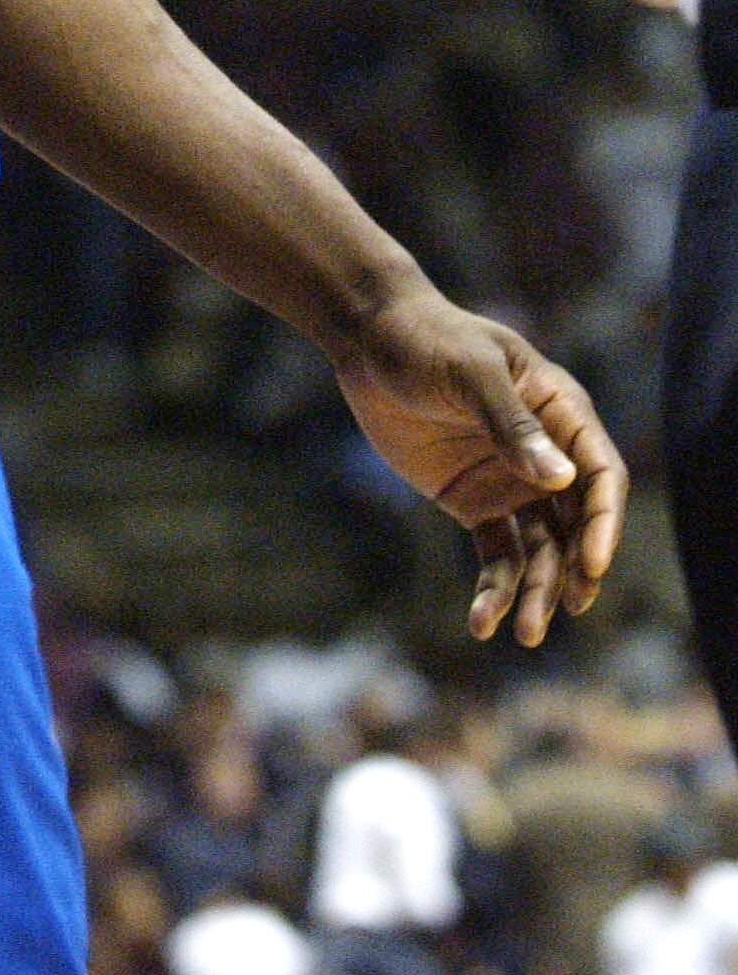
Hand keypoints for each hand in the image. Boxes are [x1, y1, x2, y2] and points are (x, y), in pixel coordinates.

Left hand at [333, 283, 625, 646]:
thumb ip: (512, 424)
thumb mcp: (471, 373)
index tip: (592, 563)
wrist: (371, 341)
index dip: (602, 521)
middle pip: (575, 523)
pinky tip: (482, 622)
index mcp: (560, 413)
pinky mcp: (474, 504)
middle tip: (567, 607)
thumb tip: (561, 478)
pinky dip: (495, 591)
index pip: (598, 475)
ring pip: (540, 550)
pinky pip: (496, 556)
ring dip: (538, 591)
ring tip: (525, 634)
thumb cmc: (428, 340)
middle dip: (575, 569)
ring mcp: (511, 483)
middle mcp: (545, 454)